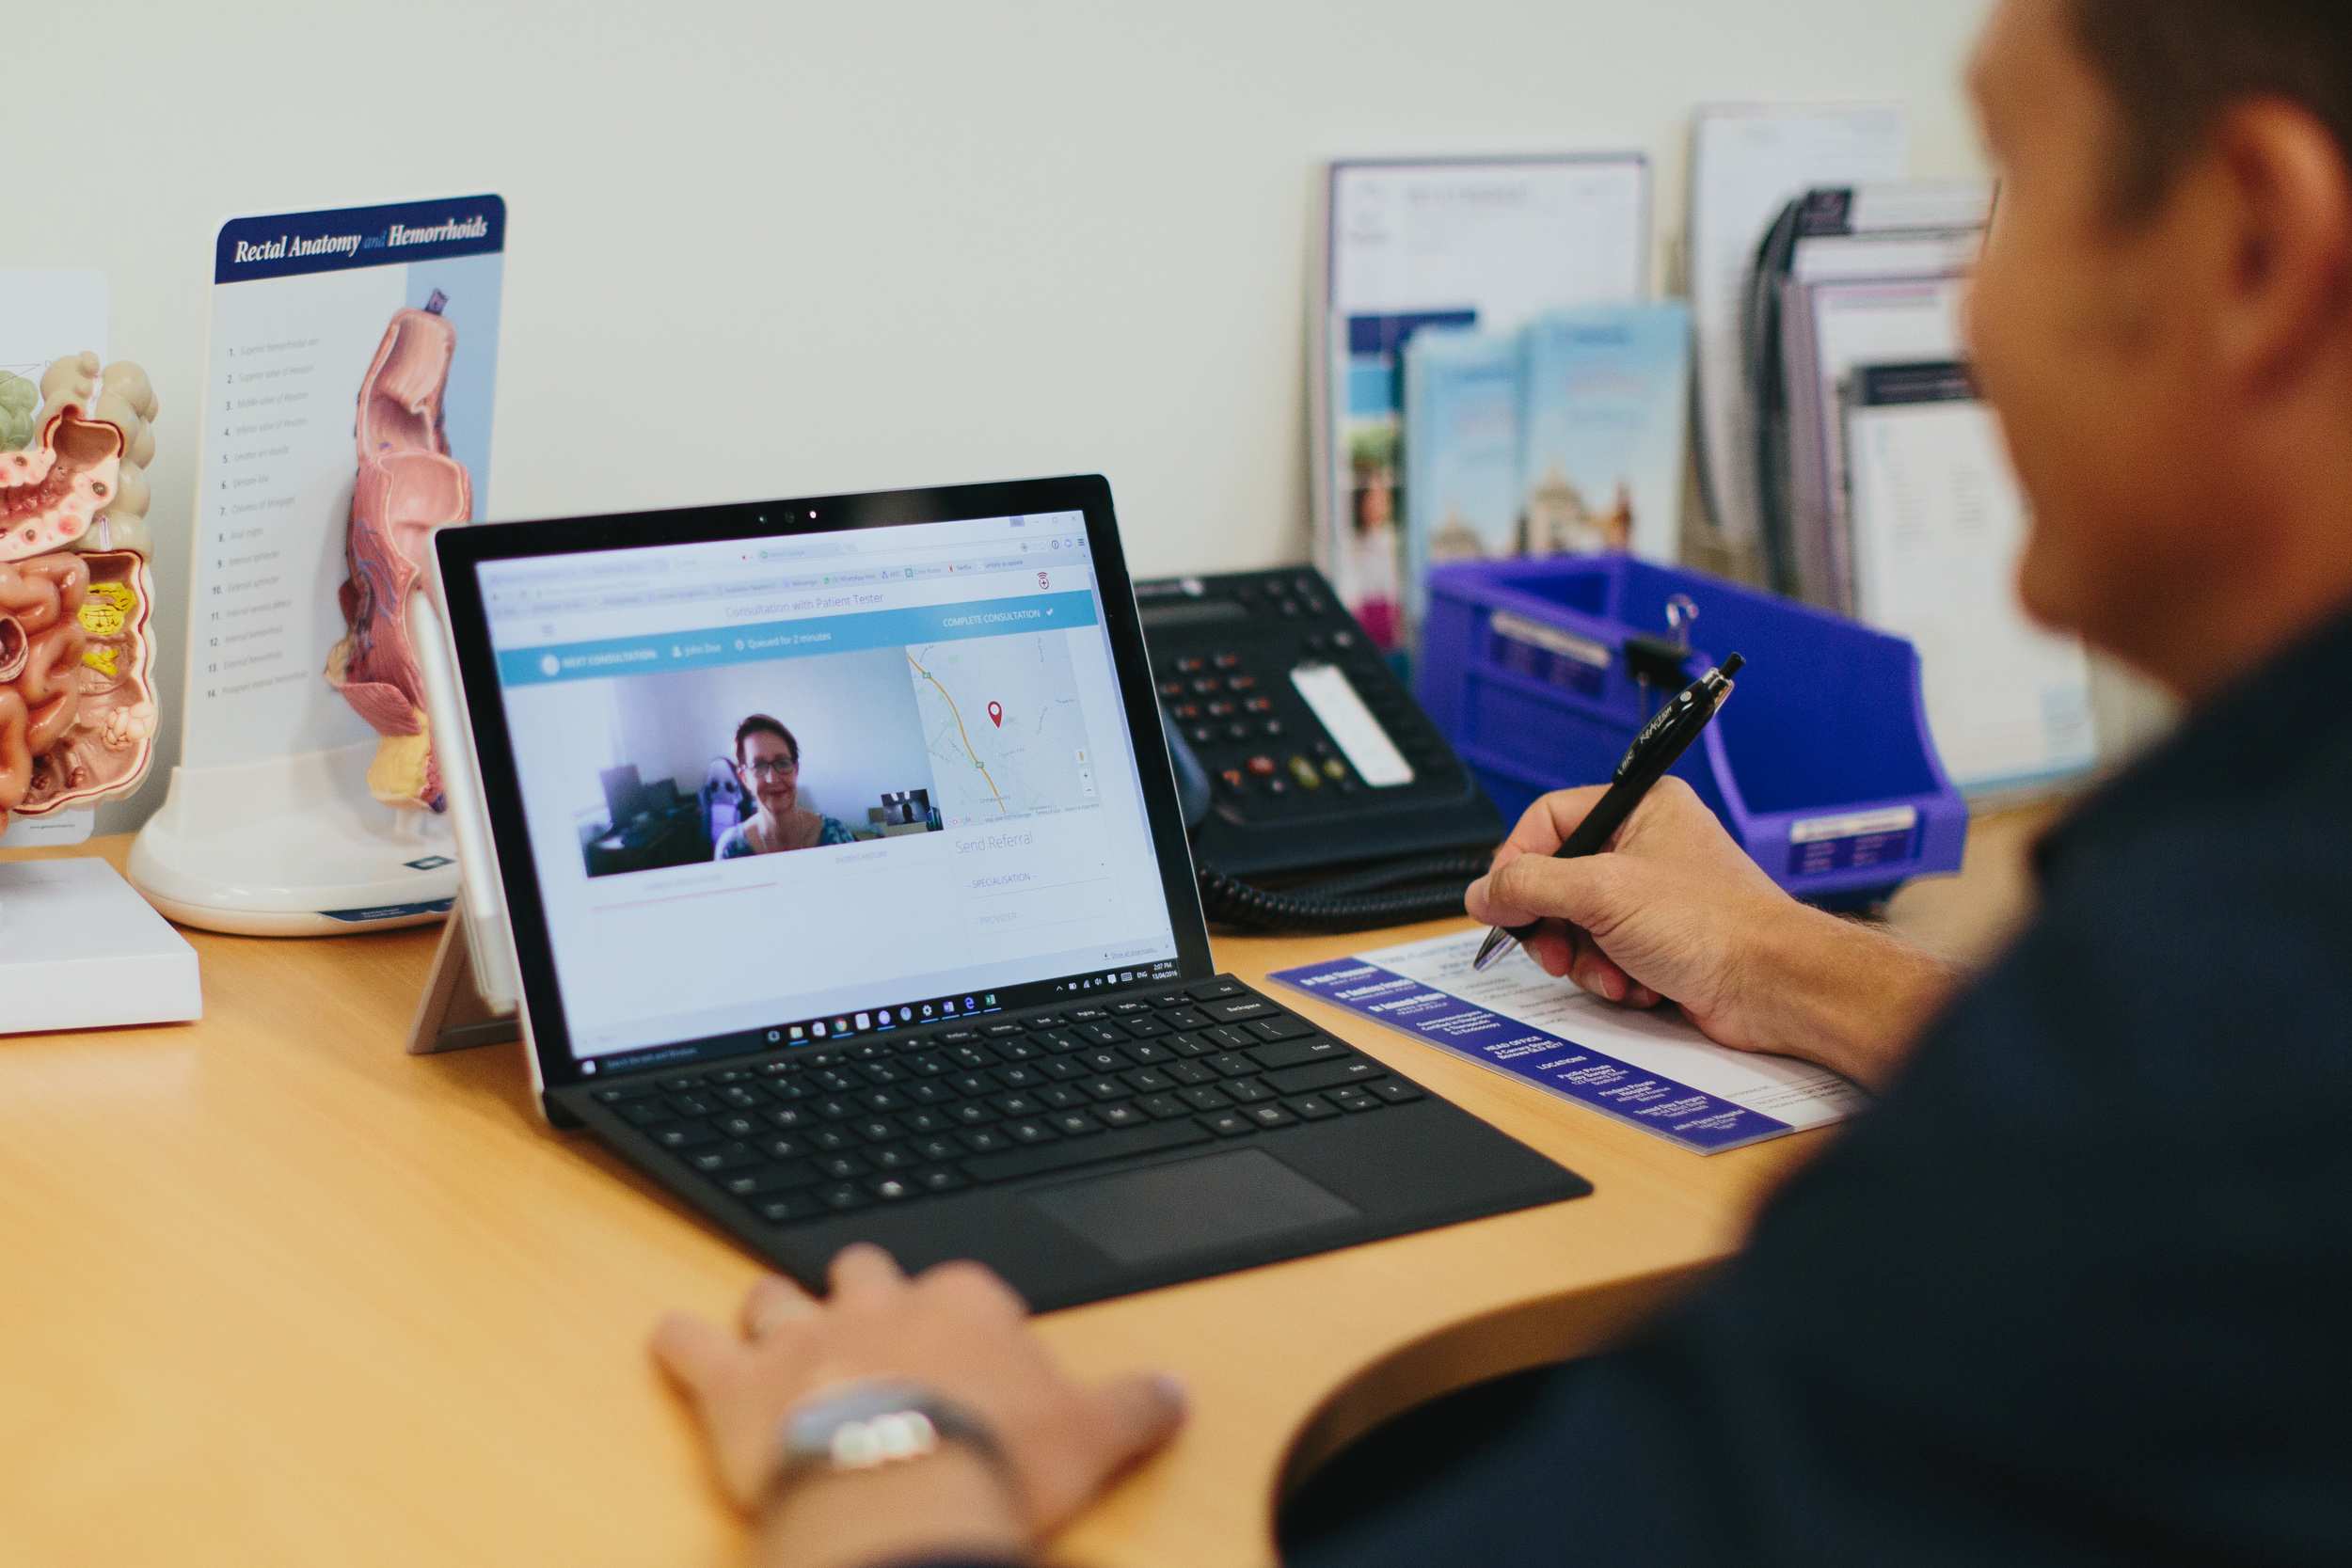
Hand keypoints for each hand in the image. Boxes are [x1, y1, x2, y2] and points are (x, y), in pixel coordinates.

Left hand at [652, 1246, 1184, 1566]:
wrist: (906, 1487)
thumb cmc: (1000, 1458)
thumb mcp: (1095, 1433)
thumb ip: (1137, 1404)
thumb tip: (1178, 1390)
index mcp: (966, 1303)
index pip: (961, 1289)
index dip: (955, 1317)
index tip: (960, 1345)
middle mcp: (881, 1302)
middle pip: (864, 1271)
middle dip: (861, 1289)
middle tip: (864, 1317)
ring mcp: (805, 1335)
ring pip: (779, 1295)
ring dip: (774, 1309)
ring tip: (772, 1320)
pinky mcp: (738, 1383)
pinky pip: (694, 1346)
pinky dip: (680, 1342)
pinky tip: (668, 1336)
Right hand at [1464, 779, 1952, 1085]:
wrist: (1775, 987)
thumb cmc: (1715, 925)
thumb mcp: (1603, 892)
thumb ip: (1530, 885)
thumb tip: (1483, 892)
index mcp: (1641, 808)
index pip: (1548, 821)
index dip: (1518, 862)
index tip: (1503, 902)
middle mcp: (1646, 846)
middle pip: (1557, 879)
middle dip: (1552, 924)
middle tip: (1554, 949)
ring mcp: (1652, 897)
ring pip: (1576, 925)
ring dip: (1584, 958)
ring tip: (1610, 973)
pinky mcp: (1659, 943)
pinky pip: (1604, 956)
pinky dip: (1610, 977)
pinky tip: (1636, 988)